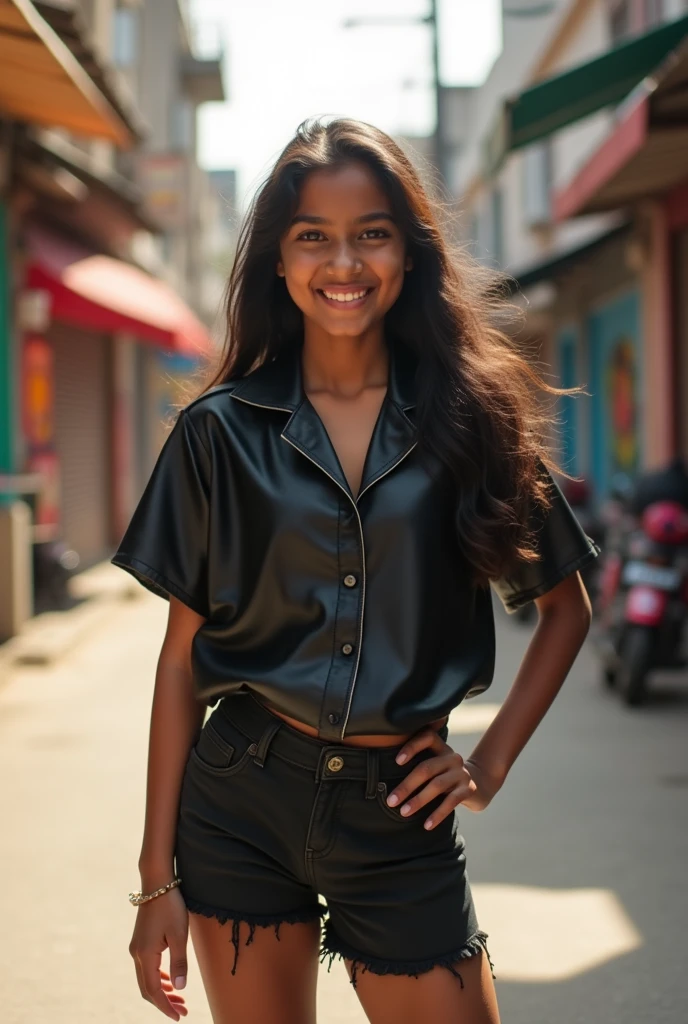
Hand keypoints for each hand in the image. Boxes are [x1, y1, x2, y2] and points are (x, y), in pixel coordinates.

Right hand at [129, 886, 188, 1019]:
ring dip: (162, 991)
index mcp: (146, 955)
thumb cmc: (170, 906)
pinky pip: (147, 967)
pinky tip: (169, 980)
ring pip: (146, 978)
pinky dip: (158, 978)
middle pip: (148, 988)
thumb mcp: (179, 935)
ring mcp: (137, 947)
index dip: (166, 1006)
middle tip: (182, 1011)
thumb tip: (180, 989)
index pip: (154, 991)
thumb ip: (179, 963)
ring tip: (179, 999)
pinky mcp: (140, 940)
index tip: (179, 1017)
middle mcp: (137, 954)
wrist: (157, 882)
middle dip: (164, 1002)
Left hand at [387, 728, 503, 828]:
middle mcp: (452, 757)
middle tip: (391, 801)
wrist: (479, 783)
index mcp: (441, 747)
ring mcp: (461, 772)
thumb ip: (420, 766)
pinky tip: (427, 825)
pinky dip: (437, 814)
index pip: (427, 738)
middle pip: (426, 768)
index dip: (411, 747)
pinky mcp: (468, 789)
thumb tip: (386, 782)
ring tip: (404, 812)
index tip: (397, 761)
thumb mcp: (436, 765)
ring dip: (418, 801)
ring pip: (437, 785)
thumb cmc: (446, 775)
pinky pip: (451, 802)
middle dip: (406, 786)